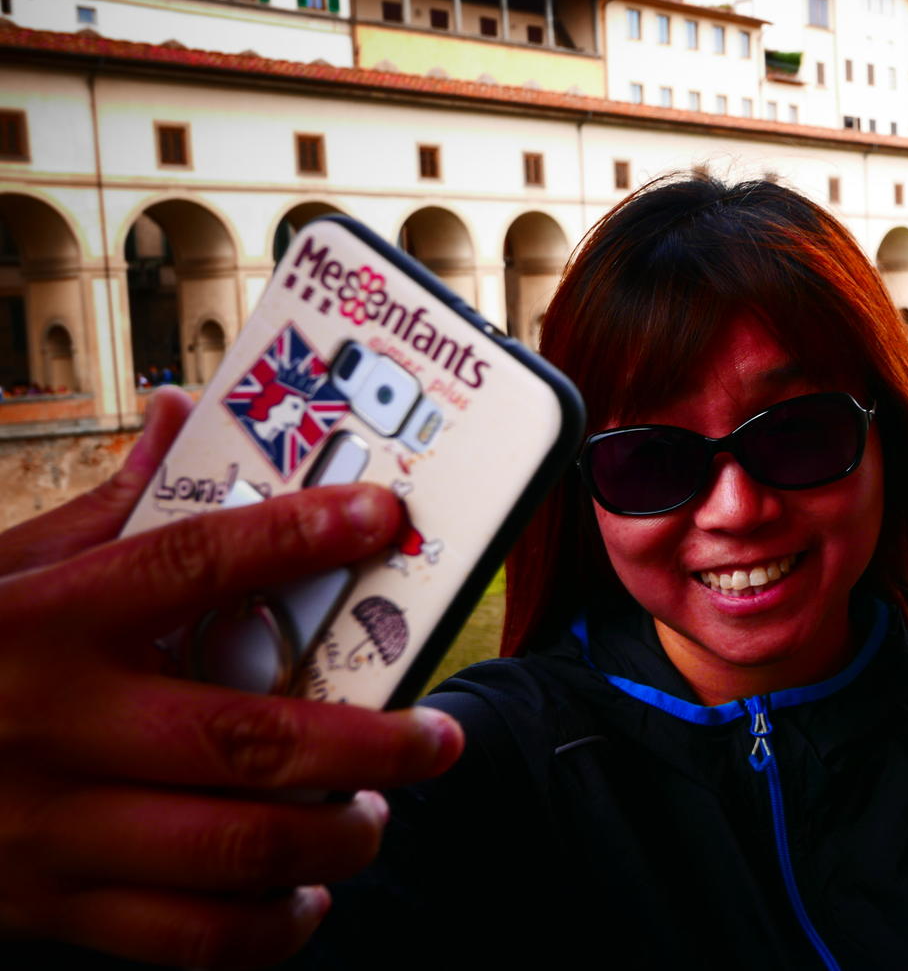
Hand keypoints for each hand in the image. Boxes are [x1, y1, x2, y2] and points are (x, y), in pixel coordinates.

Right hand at [0, 388, 464, 968]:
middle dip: (375, 743)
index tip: (384, 516)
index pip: (188, 563)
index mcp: (43, 624)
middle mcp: (54, 726)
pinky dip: (271, 926)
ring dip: (340, 836)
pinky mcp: (51, 907)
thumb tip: (184, 415)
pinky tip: (304, 892)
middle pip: (250, 739)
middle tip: (438, 734)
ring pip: (237, 848)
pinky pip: (189, 940)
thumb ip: (103, 514)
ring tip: (380, 811)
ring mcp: (51, 828)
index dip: (297, 535)